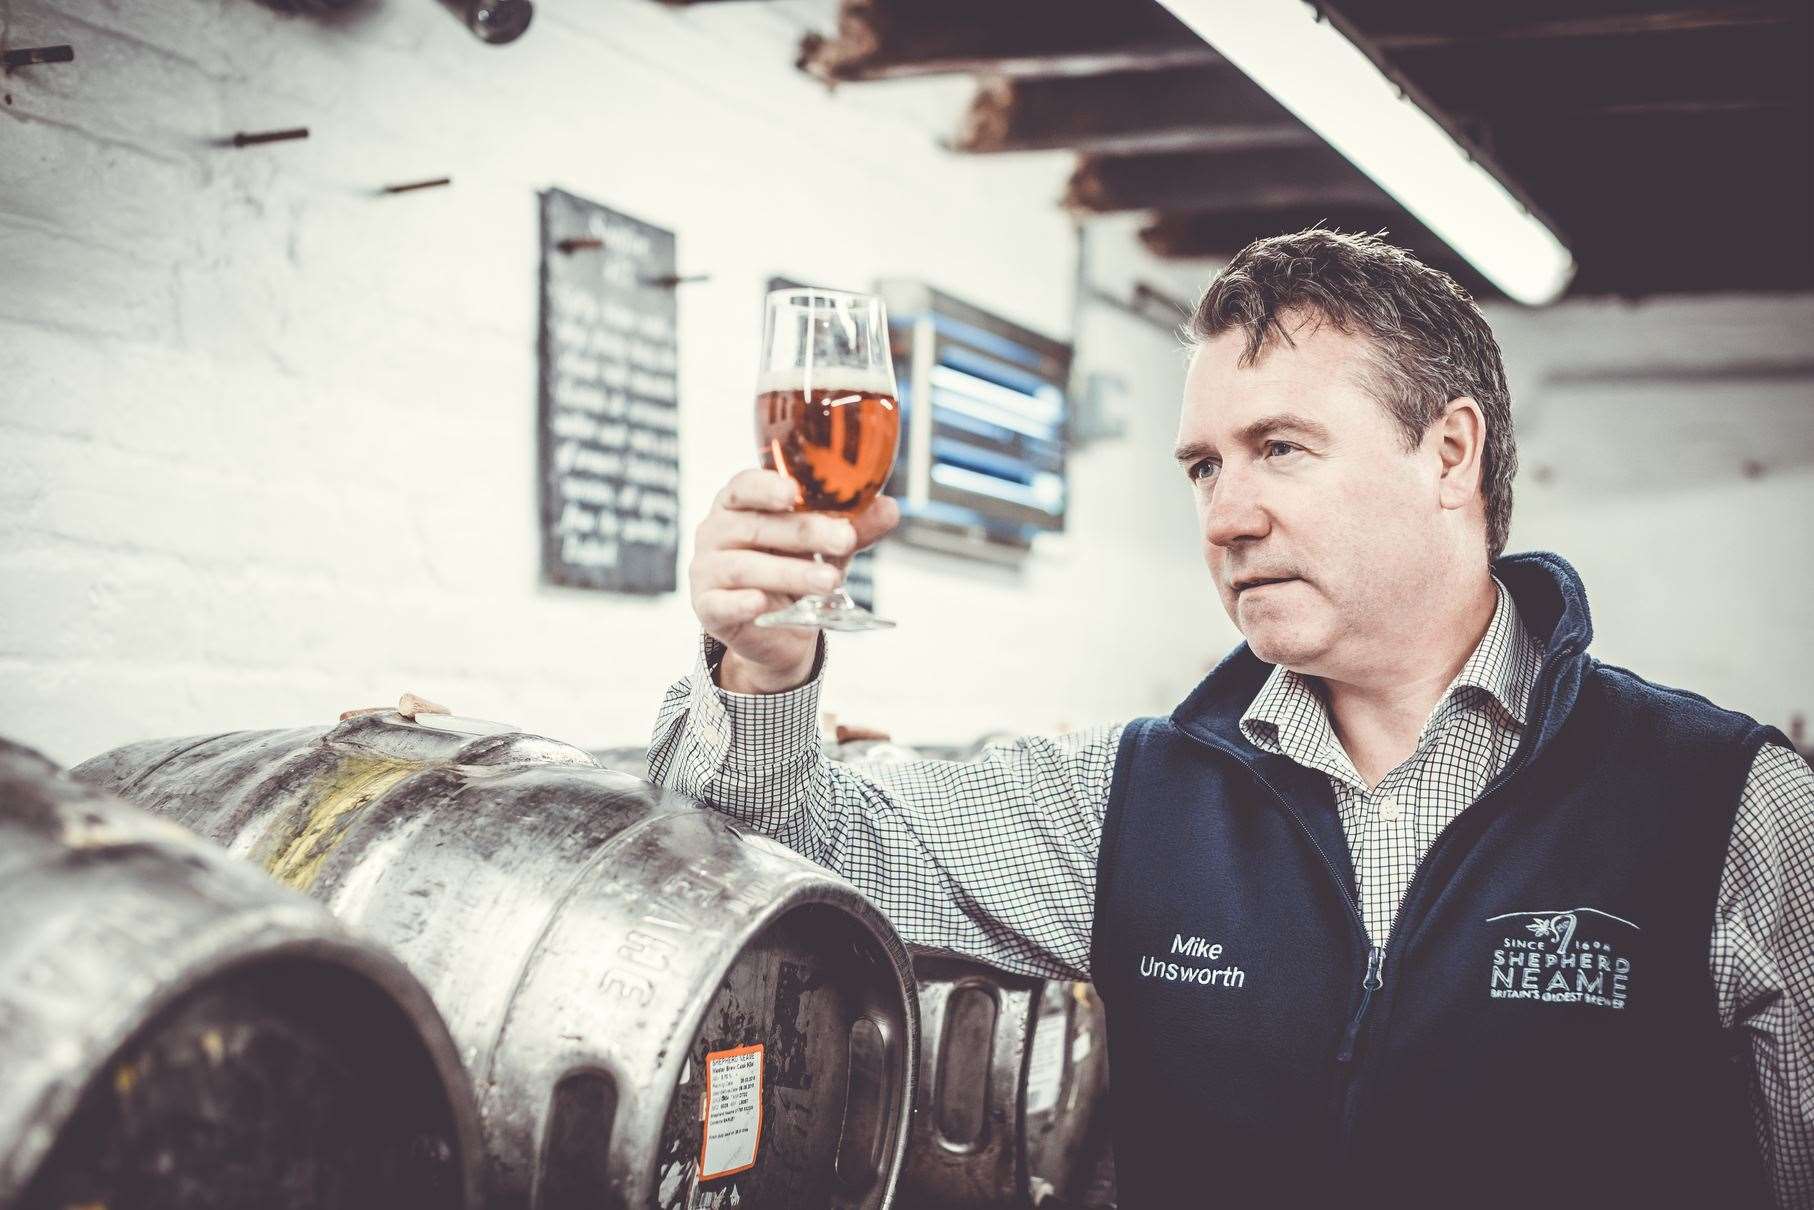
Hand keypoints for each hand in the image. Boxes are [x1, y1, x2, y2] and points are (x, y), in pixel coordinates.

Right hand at [690, 469, 901, 691]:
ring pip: (745, 567)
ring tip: (830, 581)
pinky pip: (719, 603)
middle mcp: (717, 531)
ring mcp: (707, 568)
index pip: (745, 486)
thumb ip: (854, 528)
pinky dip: (740, 603)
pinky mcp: (707, 606)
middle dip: (804, 533)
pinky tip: (760, 603)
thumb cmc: (794, 570)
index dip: (767, 486)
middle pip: (756, 526)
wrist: (777, 630)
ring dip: (789, 572)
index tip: (793, 493)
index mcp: (740, 503)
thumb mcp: (828, 548)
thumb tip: (889, 508)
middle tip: (844, 539)